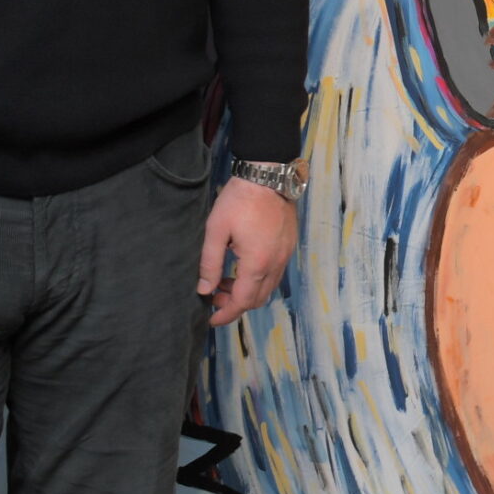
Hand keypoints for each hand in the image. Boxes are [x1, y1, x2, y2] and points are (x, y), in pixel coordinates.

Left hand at [199, 177, 299, 327]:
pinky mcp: (289, 246)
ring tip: (225, 280)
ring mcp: (285, 255)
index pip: (242, 302)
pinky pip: (275, 274)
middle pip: (258, 299)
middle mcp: (276, 264)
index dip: (226, 314)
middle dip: (235, 304)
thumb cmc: (239, 200)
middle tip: (214, 296)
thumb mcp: (216, 230)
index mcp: (257, 264)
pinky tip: (243, 266)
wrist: (268, 174)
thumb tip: (204, 290)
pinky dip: (258, 279)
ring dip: (247, 292)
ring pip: (268, 288)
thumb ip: (209, 263)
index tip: (210, 318)